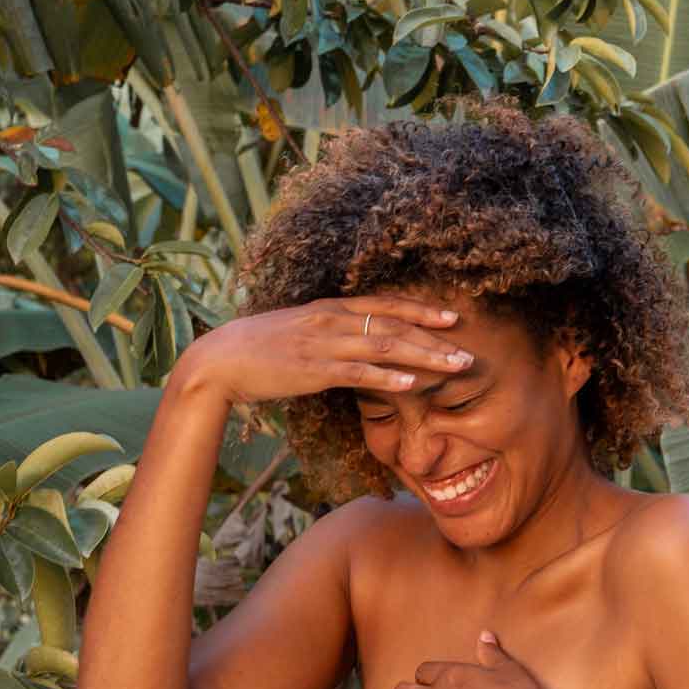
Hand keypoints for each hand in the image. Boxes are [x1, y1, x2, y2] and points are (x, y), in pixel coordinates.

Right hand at [176, 293, 474, 406]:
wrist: (219, 360)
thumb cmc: (258, 349)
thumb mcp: (300, 332)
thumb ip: (330, 334)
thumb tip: (354, 344)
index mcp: (330, 309)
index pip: (386, 305)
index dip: (422, 310)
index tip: (453, 317)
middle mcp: (332, 320)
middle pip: (394, 325)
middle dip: (435, 338)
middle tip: (468, 352)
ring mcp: (323, 343)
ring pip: (385, 346)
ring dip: (425, 356)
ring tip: (455, 366)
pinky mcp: (313, 369)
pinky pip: (357, 373)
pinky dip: (387, 377)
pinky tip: (412, 383)